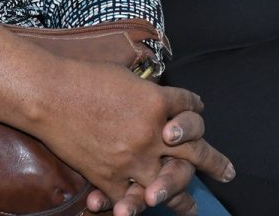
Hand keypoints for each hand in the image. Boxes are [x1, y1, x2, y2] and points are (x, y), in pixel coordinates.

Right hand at [33, 60, 231, 215]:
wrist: (50, 95)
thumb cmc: (83, 77)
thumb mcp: (124, 75)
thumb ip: (145, 90)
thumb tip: (156, 93)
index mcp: (158, 102)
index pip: (190, 106)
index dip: (196, 109)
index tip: (201, 113)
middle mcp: (153, 133)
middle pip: (195, 150)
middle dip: (214, 163)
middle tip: (228, 172)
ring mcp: (133, 158)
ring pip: (169, 183)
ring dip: (183, 197)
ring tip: (193, 207)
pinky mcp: (110, 177)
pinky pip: (131, 197)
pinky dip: (138, 205)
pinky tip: (147, 209)